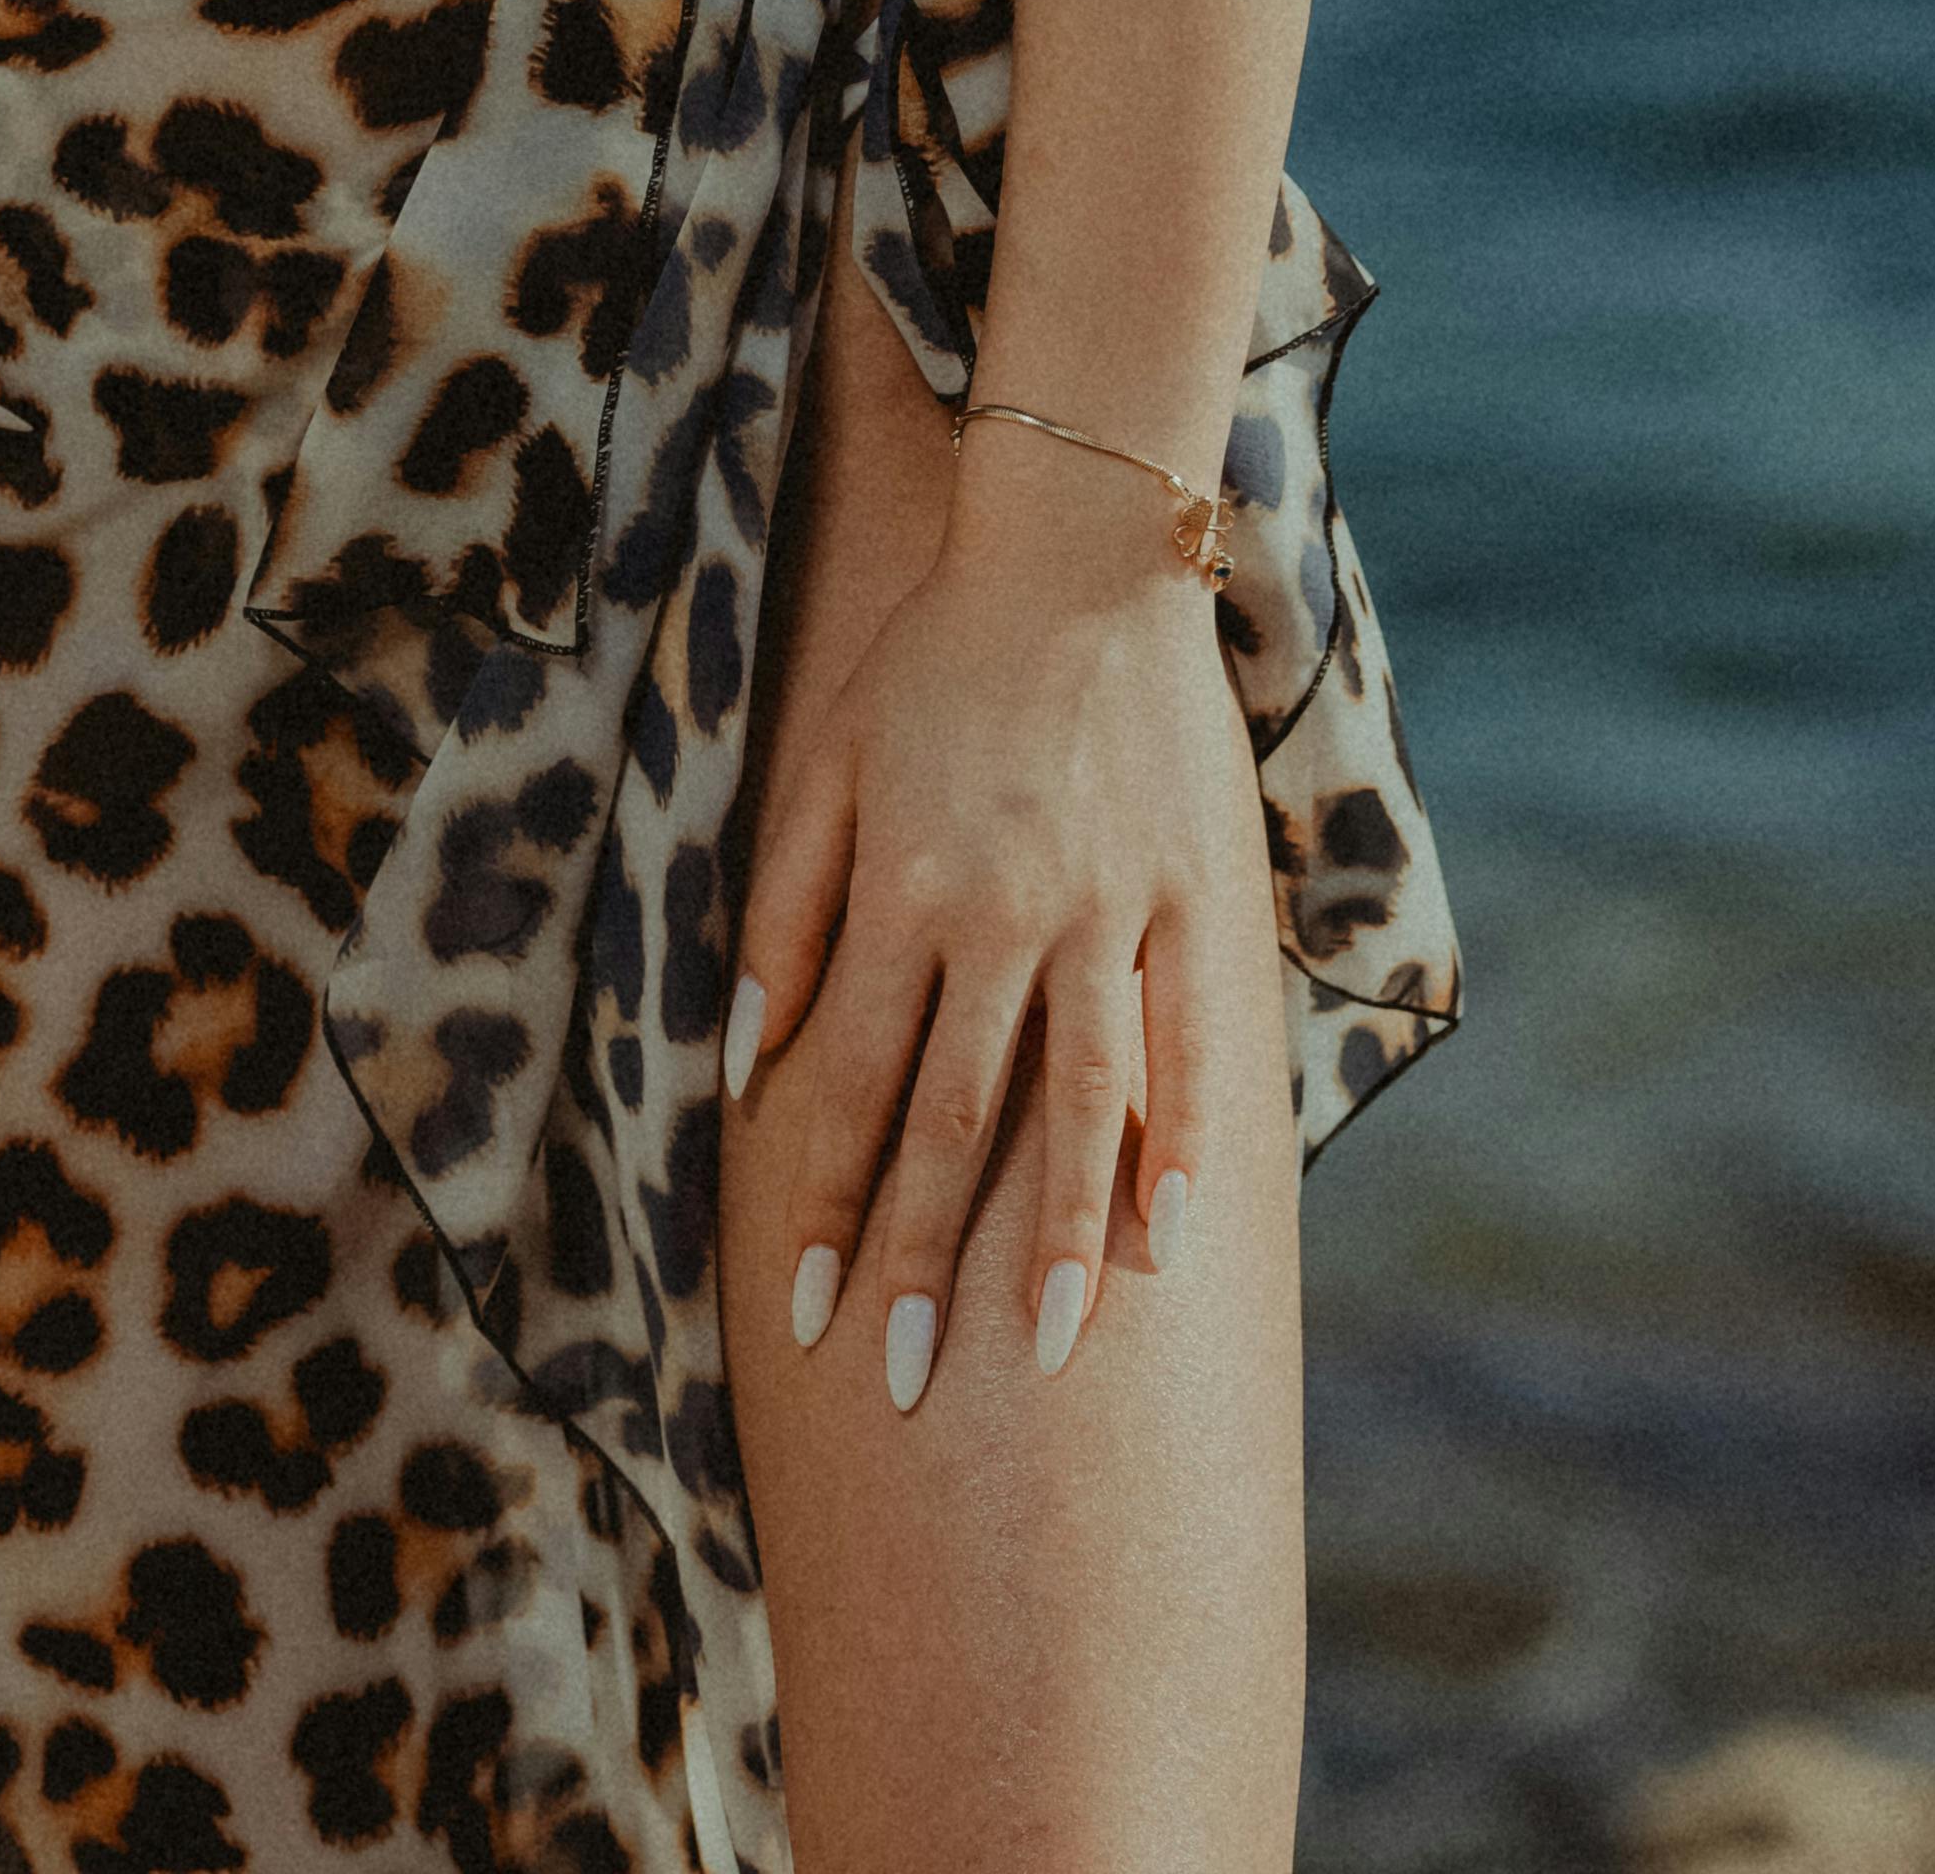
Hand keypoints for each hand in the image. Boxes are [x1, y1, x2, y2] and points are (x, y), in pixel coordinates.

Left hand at [725, 426, 1240, 1402]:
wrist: (1073, 555)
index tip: (806, 1311)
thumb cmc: (934, 660)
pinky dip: (1182, 1140)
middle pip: (954, 1118)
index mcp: (901, 888)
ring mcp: (1101, 911)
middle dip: (922, 1258)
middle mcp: (998, 917)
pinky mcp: (1184, 894)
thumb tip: (746, 1054)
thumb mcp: (825, 764)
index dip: (826, 1203)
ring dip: (1061, 1238)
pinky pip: (1188, 1039)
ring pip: (1079, 1104)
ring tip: (1052, 1352)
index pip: (849, 1083)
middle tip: (901, 1379)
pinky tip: (1173, 1232)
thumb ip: (784, 910)